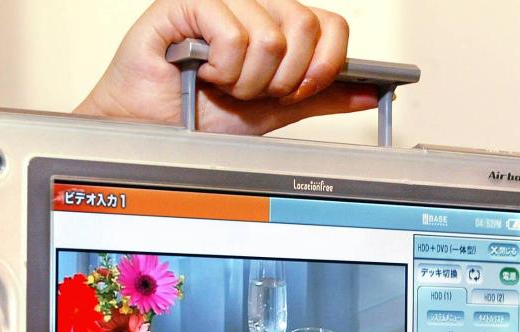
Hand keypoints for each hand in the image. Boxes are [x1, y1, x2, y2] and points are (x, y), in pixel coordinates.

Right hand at [75, 0, 377, 133]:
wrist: (150, 131)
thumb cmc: (199, 116)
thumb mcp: (274, 111)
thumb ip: (320, 98)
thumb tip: (369, 93)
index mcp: (278, 22)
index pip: (330, 26)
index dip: (323, 66)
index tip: (298, 92)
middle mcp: (254, 4)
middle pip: (304, 28)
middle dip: (282, 79)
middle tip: (252, 91)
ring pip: (269, 37)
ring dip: (245, 80)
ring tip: (221, 83)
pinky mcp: (188, 1)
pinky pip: (233, 34)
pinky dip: (222, 67)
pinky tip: (202, 70)